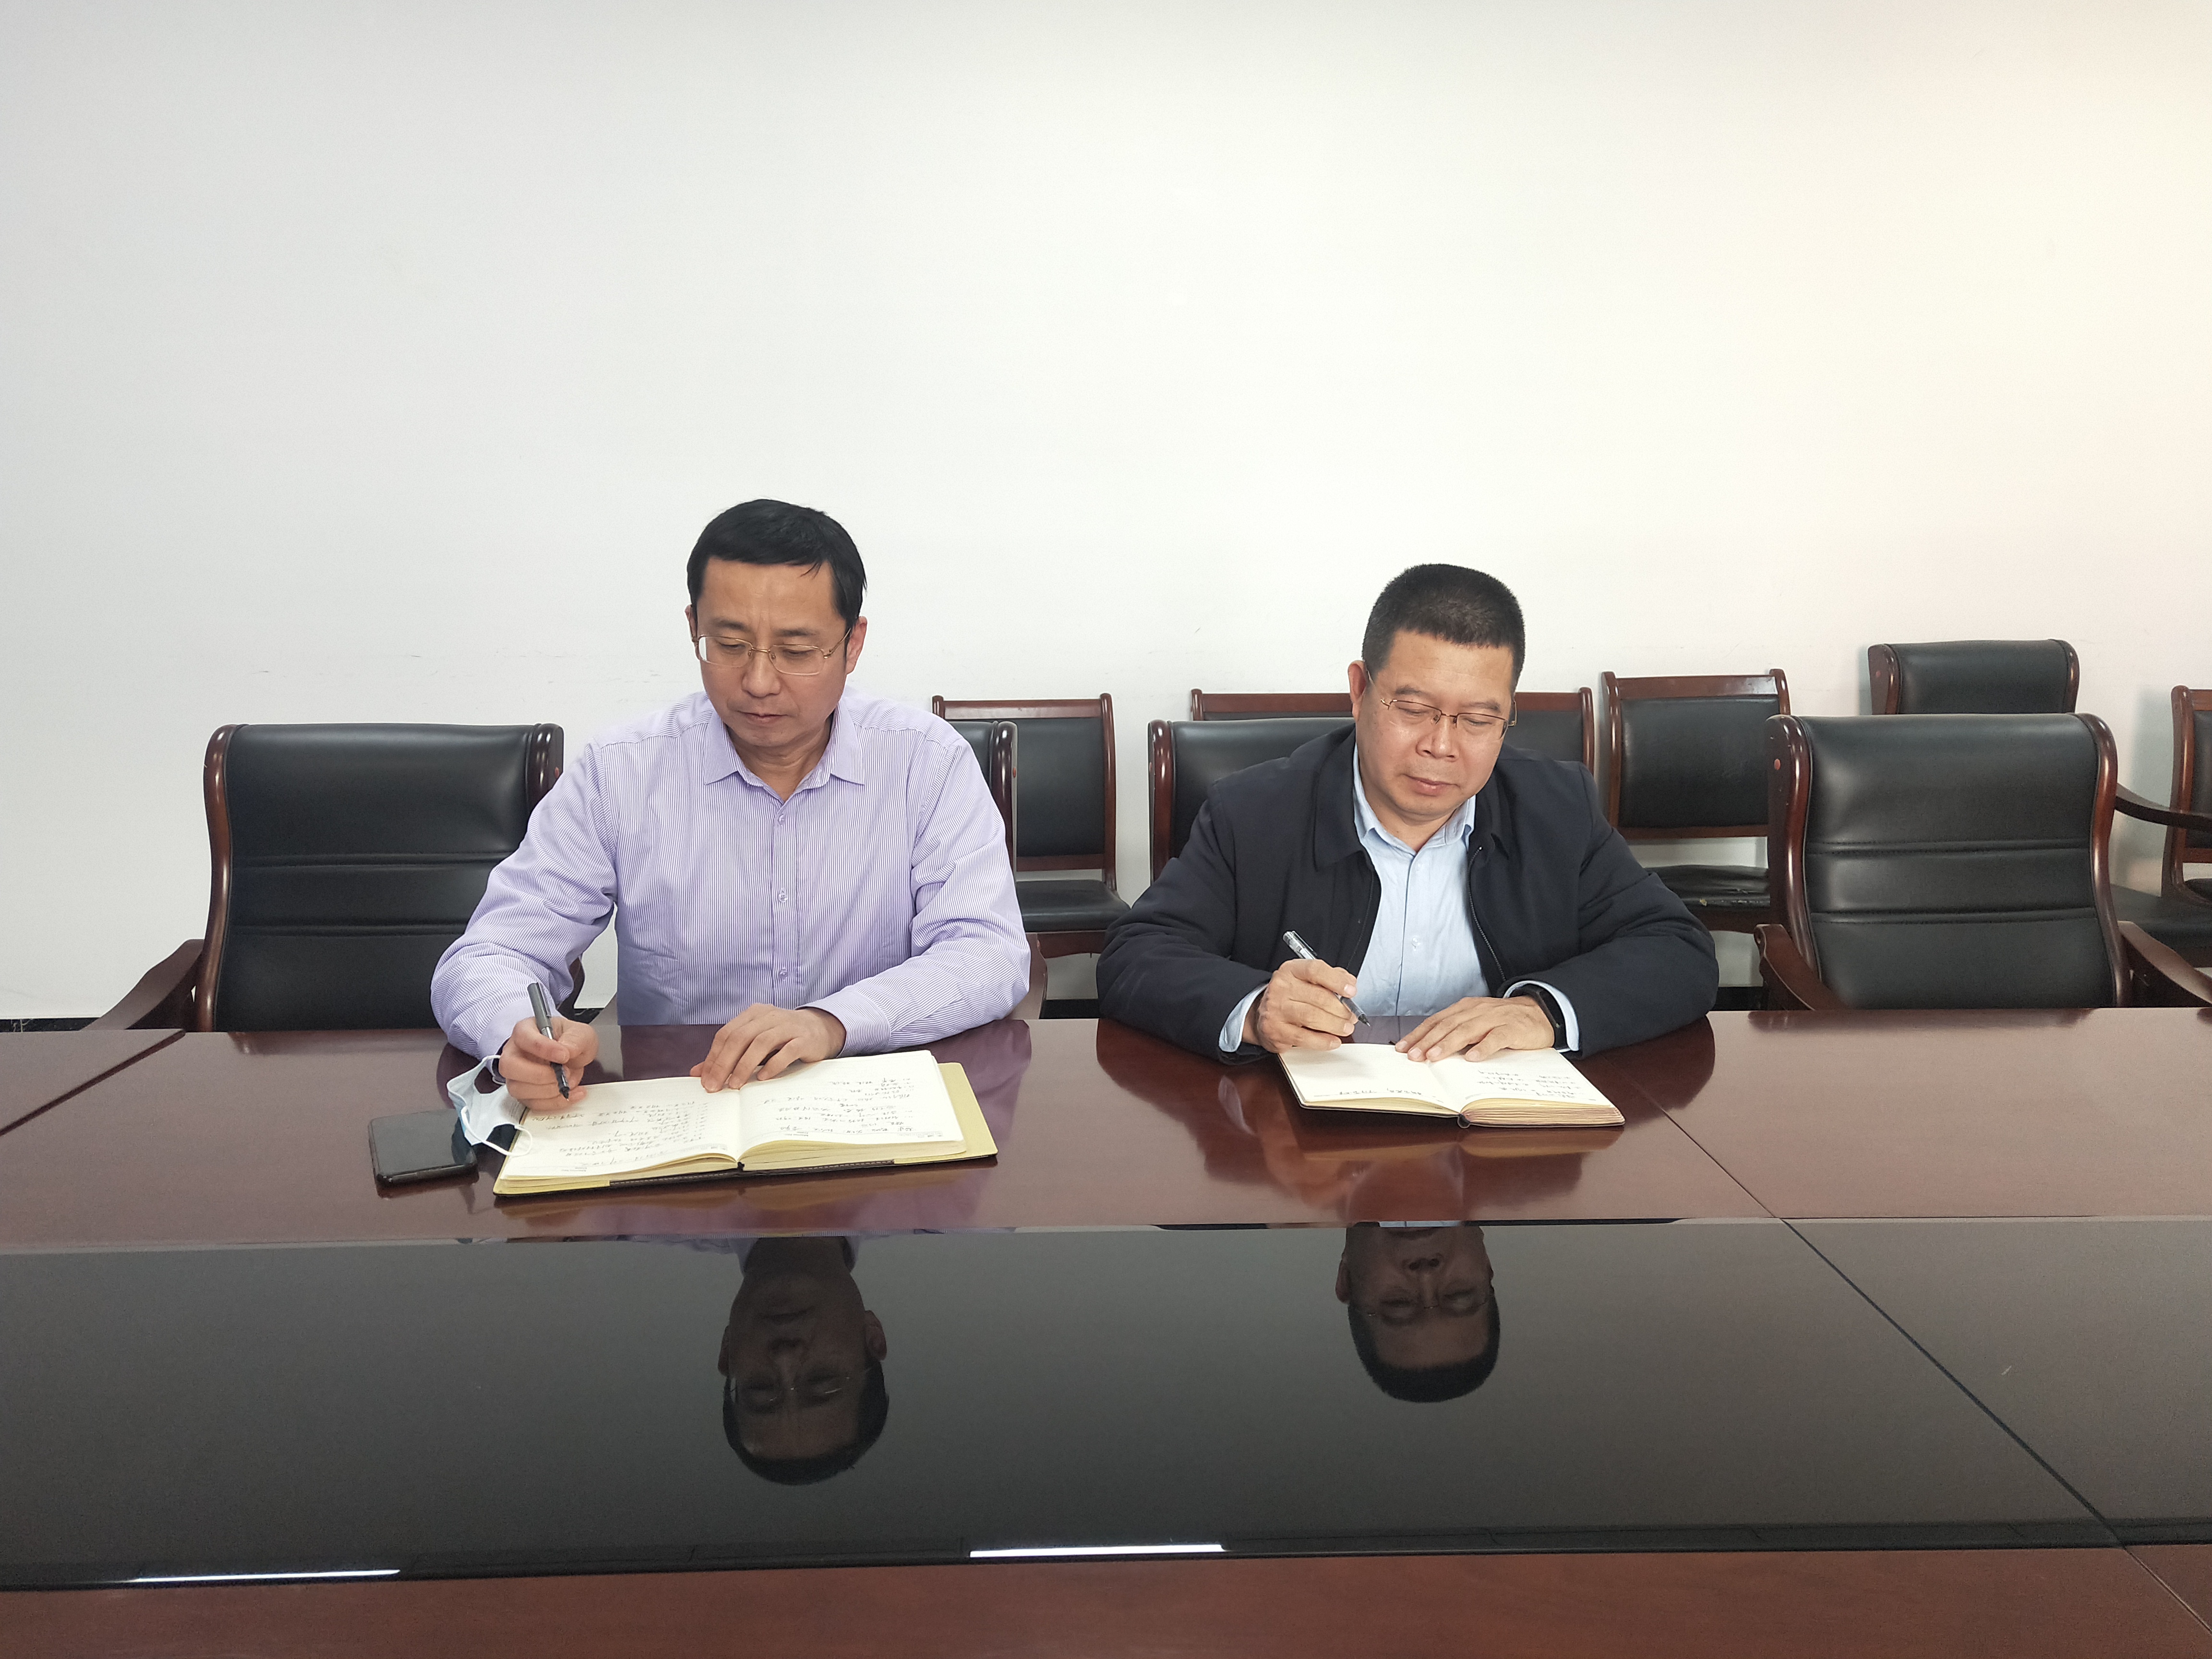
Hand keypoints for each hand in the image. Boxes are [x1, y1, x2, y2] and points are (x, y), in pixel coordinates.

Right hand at [498, 1016, 599, 1109]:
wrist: (573, 1056)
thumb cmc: (570, 1040)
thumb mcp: (581, 1033)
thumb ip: (576, 1039)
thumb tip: (567, 1050)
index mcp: (525, 1030)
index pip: (523, 1037)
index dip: (543, 1048)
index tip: (563, 1055)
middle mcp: (515, 1053)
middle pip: (510, 1066)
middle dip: (539, 1075)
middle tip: (564, 1073)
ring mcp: (516, 1075)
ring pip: (518, 1089)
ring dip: (548, 1090)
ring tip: (569, 1082)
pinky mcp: (524, 1093)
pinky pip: (532, 1103)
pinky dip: (554, 1102)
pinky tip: (570, 1093)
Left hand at [693, 1005, 846, 1091]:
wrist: (821, 1029)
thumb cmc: (782, 1038)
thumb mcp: (753, 1043)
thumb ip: (728, 1055)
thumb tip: (698, 1072)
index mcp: (753, 1014)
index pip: (727, 1034)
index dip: (714, 1057)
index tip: (705, 1080)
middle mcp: (769, 1016)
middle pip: (740, 1038)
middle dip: (724, 1064)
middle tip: (715, 1086)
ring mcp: (788, 1026)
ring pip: (761, 1043)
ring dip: (745, 1065)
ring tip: (736, 1085)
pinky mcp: (805, 1039)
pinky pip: (787, 1050)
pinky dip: (773, 1064)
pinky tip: (763, 1078)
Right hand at [1244, 958, 1360, 1052]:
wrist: (1262, 1014)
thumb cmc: (1290, 996)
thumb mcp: (1306, 979)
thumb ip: (1330, 978)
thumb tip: (1350, 983)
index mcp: (1291, 971)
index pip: (1315, 970)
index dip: (1336, 980)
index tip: (1351, 991)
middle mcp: (1280, 988)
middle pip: (1318, 997)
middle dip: (1341, 1009)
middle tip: (1351, 1016)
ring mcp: (1276, 1010)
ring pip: (1312, 1017)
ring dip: (1334, 1024)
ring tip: (1346, 1028)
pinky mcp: (1275, 1031)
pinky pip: (1304, 1038)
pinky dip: (1323, 1041)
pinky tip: (1333, 1041)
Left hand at [1396, 995, 1553, 1062]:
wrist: (1540, 1013)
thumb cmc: (1504, 1022)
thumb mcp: (1477, 1023)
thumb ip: (1458, 1033)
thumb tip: (1430, 1050)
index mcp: (1465, 1009)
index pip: (1436, 1021)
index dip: (1418, 1034)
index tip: (1402, 1047)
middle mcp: (1477, 1011)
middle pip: (1447, 1026)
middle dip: (1428, 1041)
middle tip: (1414, 1056)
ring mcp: (1494, 1019)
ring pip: (1467, 1030)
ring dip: (1448, 1044)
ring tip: (1434, 1057)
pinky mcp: (1512, 1029)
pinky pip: (1496, 1038)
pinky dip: (1483, 1048)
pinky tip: (1472, 1058)